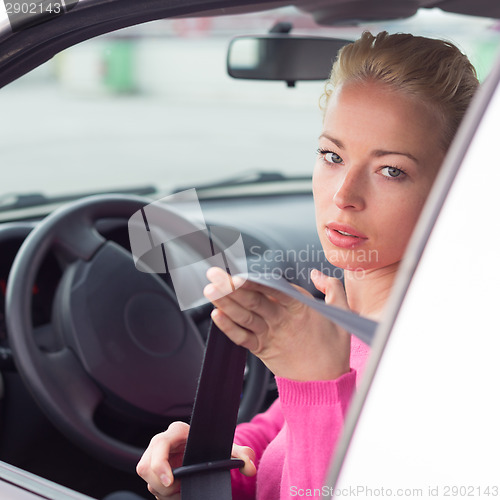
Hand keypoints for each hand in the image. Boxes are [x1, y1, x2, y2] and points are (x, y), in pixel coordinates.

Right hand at [136, 422, 255, 498]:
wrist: (205, 451)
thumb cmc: (212, 446)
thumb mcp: (226, 449)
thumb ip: (240, 454)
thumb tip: (250, 467)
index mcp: (176, 431)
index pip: (159, 445)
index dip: (160, 465)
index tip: (171, 481)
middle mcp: (160, 443)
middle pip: (147, 467)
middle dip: (162, 483)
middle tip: (179, 489)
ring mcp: (153, 458)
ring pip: (149, 481)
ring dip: (165, 491)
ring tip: (183, 488)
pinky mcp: (153, 473)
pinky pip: (152, 488)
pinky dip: (165, 495)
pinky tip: (179, 491)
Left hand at [203, 267, 350, 380]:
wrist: (326, 382)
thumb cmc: (333, 347)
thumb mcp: (342, 312)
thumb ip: (331, 287)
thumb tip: (316, 273)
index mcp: (300, 308)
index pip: (274, 290)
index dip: (255, 282)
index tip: (239, 273)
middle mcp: (282, 321)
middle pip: (253, 301)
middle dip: (231, 286)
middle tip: (214, 273)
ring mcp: (270, 336)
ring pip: (244, 317)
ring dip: (225, 303)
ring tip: (210, 290)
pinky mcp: (263, 350)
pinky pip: (242, 338)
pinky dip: (228, 328)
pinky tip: (216, 316)